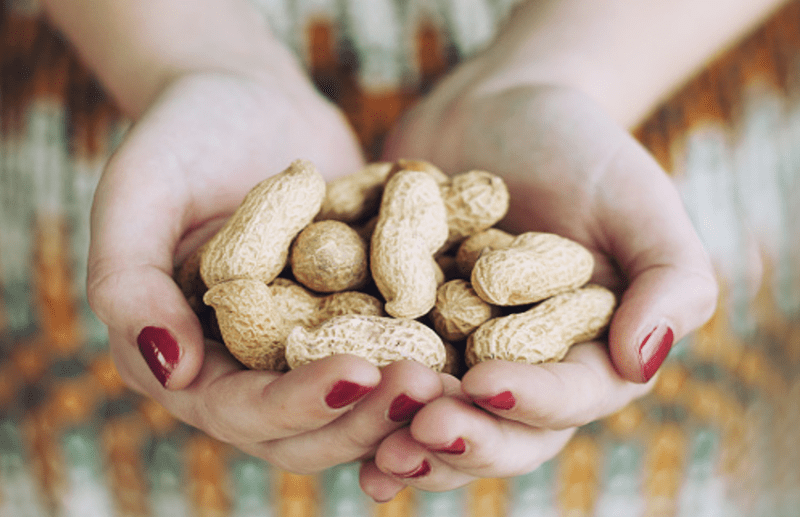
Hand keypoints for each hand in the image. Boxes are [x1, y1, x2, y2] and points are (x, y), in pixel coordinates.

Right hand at [87, 71, 444, 472]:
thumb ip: (129, 283)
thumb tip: (170, 367)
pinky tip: (480, 344)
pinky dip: (437, 355)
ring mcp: (312, 347)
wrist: (245, 101)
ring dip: (410, 400)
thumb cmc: (179, 139)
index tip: (358, 373)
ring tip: (459, 374)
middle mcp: (254, 370)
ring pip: (364, 403)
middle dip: (368, 415)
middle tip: (427, 386)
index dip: (297, 402)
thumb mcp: (137, 196)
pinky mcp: (359, 317)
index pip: (242, 409)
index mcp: (192, 360)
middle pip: (313, 428)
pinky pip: (400, 350)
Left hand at [359, 82, 717, 495]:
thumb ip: (669, 280)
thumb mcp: (640, 202)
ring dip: (404, 437)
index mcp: (586, 354)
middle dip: (462, 436)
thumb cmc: (582, 149)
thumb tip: (645, 361)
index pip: (569, 398)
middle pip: (499, 428)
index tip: (486, 384)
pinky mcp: (402, 331)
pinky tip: (324, 407)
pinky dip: (355, 395)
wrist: (500, 109)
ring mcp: (456, 355)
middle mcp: (520, 368)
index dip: (531, 401)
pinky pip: (378, 371)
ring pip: (435, 415)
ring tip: (374, 447)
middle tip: (421, 426)